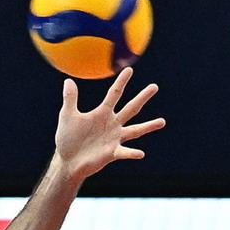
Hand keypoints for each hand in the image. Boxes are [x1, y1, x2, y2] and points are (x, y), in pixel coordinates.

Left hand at [52, 67, 164, 181]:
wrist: (68, 160)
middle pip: (130, 108)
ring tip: (162, 121)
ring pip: (135, 130)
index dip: (121, 82)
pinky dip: (132, 153)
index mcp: (102, 113)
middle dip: (142, 98)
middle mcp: (112, 124)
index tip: (129, 69)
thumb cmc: (68, 138)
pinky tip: (140, 153)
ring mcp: (114, 138)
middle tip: (154, 86)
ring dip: (148, 126)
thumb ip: (70, 99)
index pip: (114, 94)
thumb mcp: (67, 116)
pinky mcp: (112, 153)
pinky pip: (124, 152)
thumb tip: (68, 80)